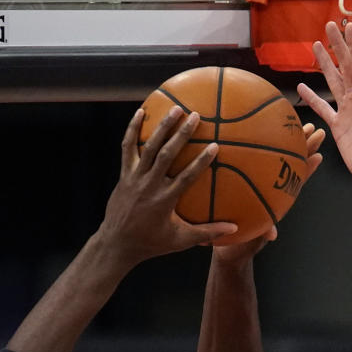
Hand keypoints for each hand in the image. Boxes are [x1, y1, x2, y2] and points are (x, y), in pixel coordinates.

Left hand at [97, 107, 238, 265]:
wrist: (117, 243)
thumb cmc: (152, 243)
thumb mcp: (180, 241)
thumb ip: (207, 233)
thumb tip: (234, 228)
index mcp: (165, 200)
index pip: (186, 177)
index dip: (200, 161)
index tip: (214, 146)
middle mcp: (150, 185)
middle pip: (167, 154)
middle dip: (181, 134)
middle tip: (195, 115)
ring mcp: (135, 177)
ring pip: (149, 147)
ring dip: (162, 126)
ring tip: (175, 108)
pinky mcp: (124, 173)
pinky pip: (128, 147)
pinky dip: (133, 129)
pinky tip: (141, 111)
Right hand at [209, 121, 327, 264]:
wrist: (227, 242)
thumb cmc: (242, 240)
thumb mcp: (253, 236)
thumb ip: (263, 232)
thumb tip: (273, 235)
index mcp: (277, 197)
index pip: (296, 180)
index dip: (308, 169)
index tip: (319, 156)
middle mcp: (273, 185)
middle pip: (294, 162)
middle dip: (307, 146)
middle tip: (318, 130)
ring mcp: (263, 178)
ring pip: (281, 154)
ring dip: (293, 139)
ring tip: (302, 122)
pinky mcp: (247, 175)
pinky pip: (257, 155)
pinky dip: (262, 141)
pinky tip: (260, 125)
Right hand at [297, 22, 351, 192]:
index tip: (349, 27)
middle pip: (346, 67)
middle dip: (338, 46)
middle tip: (330, 26)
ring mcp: (348, 112)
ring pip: (334, 82)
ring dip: (325, 65)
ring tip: (316, 47)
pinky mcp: (338, 127)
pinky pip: (323, 109)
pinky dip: (313, 99)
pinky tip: (302, 88)